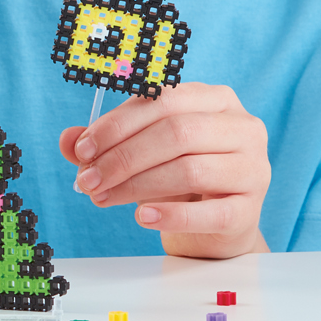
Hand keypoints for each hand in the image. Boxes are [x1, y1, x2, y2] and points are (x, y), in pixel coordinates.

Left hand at [58, 82, 270, 257]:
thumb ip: (107, 143)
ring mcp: (254, 168)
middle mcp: (242, 127)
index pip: (163, 100)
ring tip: (103, 198)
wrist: (216, 221)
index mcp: (215, 99)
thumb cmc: (178, 176)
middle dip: (123, 157)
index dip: (117, 124)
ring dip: (137, 186)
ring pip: (190, 170)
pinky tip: (141, 217)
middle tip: (88, 180)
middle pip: (177, 133)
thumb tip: (67, 139)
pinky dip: (171, 215)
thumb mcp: (142, 152)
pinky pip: (210, 212)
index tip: (82, 149)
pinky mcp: (251, 209)